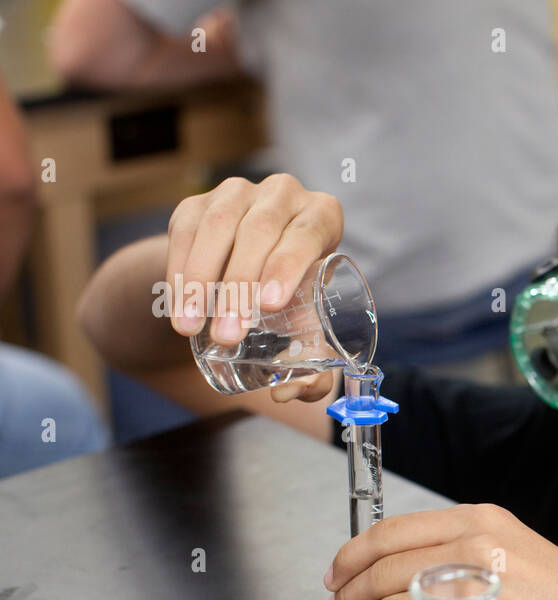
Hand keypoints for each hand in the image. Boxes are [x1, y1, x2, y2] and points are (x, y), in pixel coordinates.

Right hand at [164, 173, 341, 402]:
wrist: (246, 270)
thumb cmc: (291, 299)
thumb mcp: (308, 322)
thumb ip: (315, 363)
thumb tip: (296, 392)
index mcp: (322, 216)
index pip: (307, 235)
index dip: (288, 266)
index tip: (271, 305)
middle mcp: (284, 193)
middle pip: (261, 233)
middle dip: (240, 287)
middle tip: (228, 336)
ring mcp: (238, 192)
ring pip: (219, 229)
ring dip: (202, 282)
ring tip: (191, 329)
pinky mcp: (198, 202)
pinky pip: (185, 232)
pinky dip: (179, 272)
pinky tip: (177, 306)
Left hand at [322, 503, 557, 599]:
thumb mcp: (513, 549)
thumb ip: (461, 551)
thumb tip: (399, 576)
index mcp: (479, 521)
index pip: (391, 533)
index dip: (351, 556)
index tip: (336, 574)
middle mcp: (474, 550)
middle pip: (381, 570)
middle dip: (346, 596)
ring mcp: (475, 594)